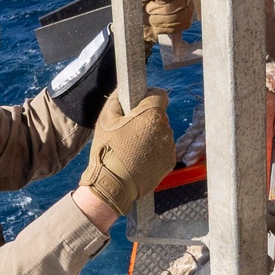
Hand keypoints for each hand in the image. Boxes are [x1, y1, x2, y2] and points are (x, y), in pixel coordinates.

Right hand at [79, 89, 175, 216]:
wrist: (113, 185)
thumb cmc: (107, 151)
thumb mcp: (104, 120)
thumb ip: (116, 99)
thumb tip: (123, 89)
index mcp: (151, 113)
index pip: (159, 94)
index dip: (148, 98)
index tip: (137, 107)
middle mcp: (165, 127)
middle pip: (159, 116)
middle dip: (147, 121)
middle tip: (129, 133)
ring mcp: (169, 146)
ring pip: (162, 134)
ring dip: (151, 138)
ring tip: (133, 150)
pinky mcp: (169, 162)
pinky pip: (163, 151)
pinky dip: (154, 154)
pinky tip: (139, 160)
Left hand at [141, 0, 194, 42]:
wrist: (137, 22)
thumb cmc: (139, 3)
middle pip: (183, 0)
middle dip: (163, 9)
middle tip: (149, 10)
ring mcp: (186, 5)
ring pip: (184, 14)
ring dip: (163, 20)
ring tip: (152, 18)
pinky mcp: (185, 20)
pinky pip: (184, 25)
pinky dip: (167, 29)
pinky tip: (157, 26)